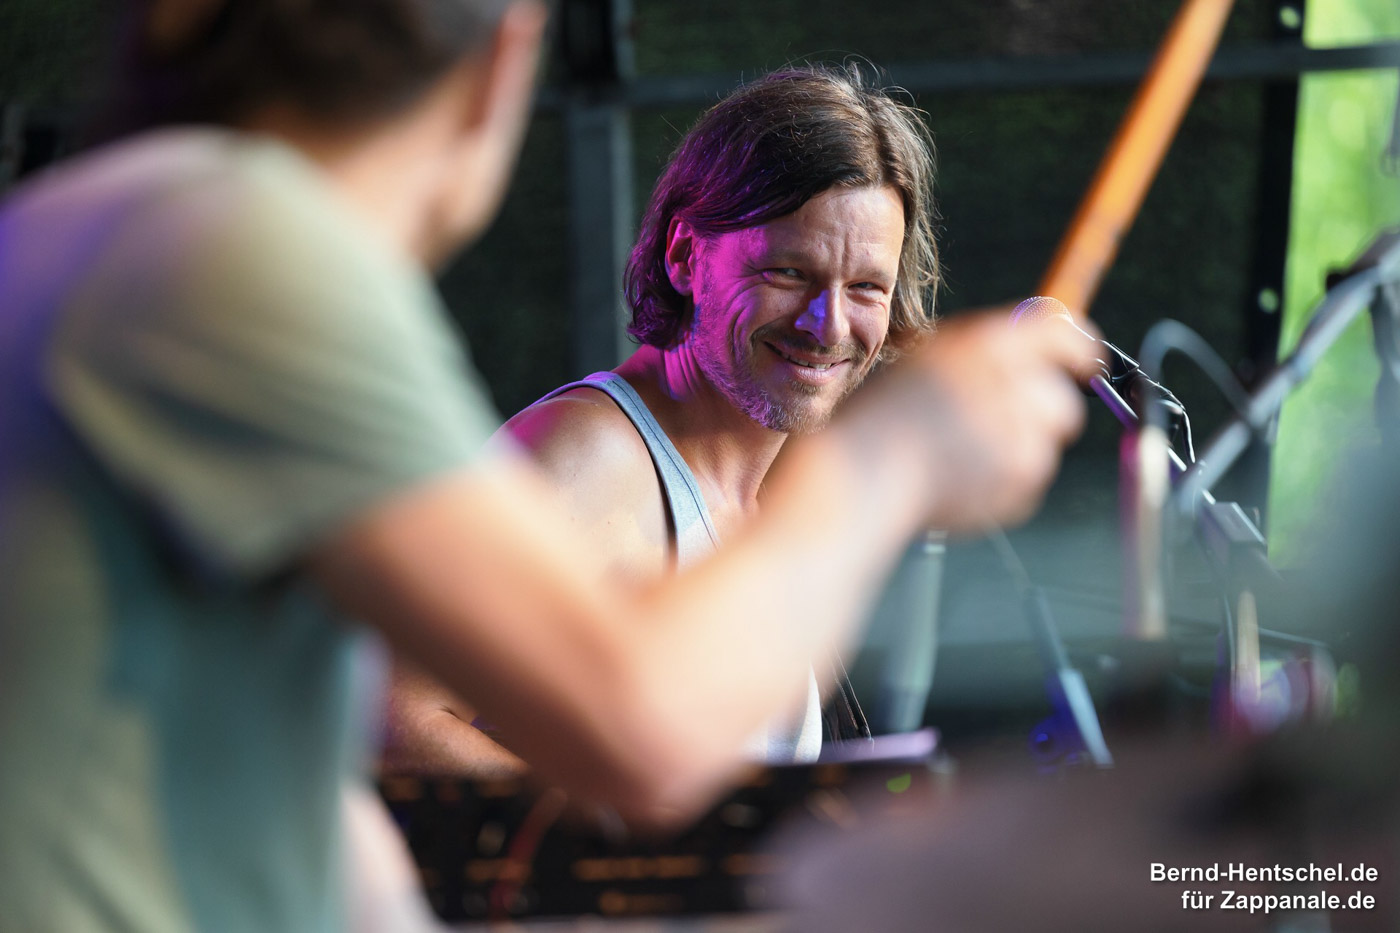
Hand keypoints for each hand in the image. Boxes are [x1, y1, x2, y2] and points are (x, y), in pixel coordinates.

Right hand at [867, 309, 1094, 531]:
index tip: (1083, 362)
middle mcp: (1014, 386)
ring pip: (1045, 444)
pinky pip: (1028, 481)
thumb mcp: (929, 357)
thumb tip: (1035, 349)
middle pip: (1061, 400)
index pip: (1062, 333)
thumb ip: (985, 348)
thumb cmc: (881, 416)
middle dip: (1041, 411)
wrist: (862, 475)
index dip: (1078, 349)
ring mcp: (1021, 440)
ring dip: (1018, 448)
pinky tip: (961, 477)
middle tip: (1000, 421)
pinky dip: (1004, 481)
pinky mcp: (1019, 485)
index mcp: (989, 344)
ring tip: (964, 454)